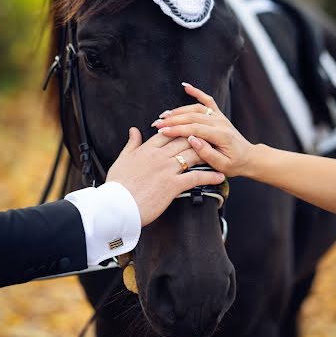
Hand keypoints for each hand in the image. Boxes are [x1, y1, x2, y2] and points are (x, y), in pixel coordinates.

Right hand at [106, 127, 224, 225]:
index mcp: (147, 149)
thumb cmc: (117, 185)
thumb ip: (131, 144)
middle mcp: (159, 156)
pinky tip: (219, 176)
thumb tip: (134, 130)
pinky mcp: (172, 185)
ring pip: (192, 155)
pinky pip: (196, 177)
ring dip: (207, 154)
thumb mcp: (122, 159)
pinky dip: (210, 176)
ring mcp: (167, 169)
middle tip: (212, 138)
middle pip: (184, 140)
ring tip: (219, 154)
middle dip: (199, 137)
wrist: (115, 206)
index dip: (182, 129)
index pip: (169, 133)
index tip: (192, 129)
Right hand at [151, 83, 252, 177]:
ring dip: (179, 110)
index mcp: (220, 135)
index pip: (194, 129)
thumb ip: (207, 153)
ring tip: (164, 115)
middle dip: (173, 120)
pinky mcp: (218, 114)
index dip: (177, 129)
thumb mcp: (222, 165)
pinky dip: (197, 92)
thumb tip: (192, 140)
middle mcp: (220, 122)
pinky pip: (207, 100)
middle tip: (157, 124)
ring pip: (196, 108)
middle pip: (192, 117)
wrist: (248, 157)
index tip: (162, 131)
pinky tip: (186, 87)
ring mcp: (219, 116)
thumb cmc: (235, 164)